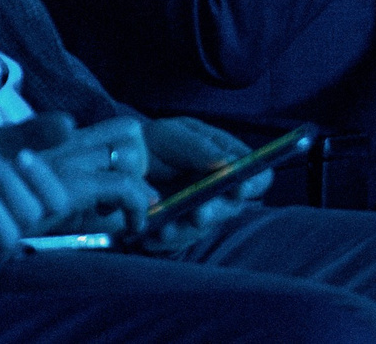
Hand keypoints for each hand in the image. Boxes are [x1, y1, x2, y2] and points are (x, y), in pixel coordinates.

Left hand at [128, 117, 263, 252]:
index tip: (239, 188)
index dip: (253, 184)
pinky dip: (166, 238)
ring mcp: (198, 210)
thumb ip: (202, 148)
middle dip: (215, 211)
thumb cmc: (153, 142)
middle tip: (199, 213)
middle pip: (233, 207)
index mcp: (227, 160)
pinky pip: (179, 240)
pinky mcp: (177, 228)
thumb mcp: (175, 136)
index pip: (258, 177)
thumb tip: (229, 164)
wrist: (117, 162)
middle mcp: (218, 188)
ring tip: (165, 228)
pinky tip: (152, 234)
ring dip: (187, 229)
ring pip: (205, 227)